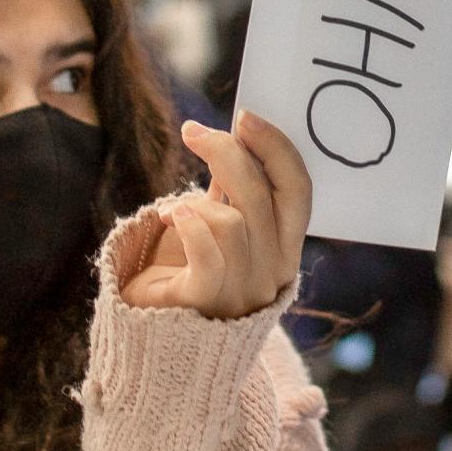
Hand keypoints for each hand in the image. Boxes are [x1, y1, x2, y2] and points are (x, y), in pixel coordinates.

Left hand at [123, 111, 312, 319]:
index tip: (245, 118)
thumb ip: (234, 189)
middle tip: (194, 133)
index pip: (298, 189)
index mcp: (285, 246)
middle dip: (230, 153)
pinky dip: (189, 224)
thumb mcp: (220, 223)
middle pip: (264, 196)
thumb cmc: (188, 270)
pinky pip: (207, 252)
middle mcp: (273, 270)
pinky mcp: (207, 301)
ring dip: (196, 201)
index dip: (276, 148)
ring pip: (234, 221)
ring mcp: (244, 290)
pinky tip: (168, 216)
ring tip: (173, 210)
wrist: (154, 332)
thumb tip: (237, 137)